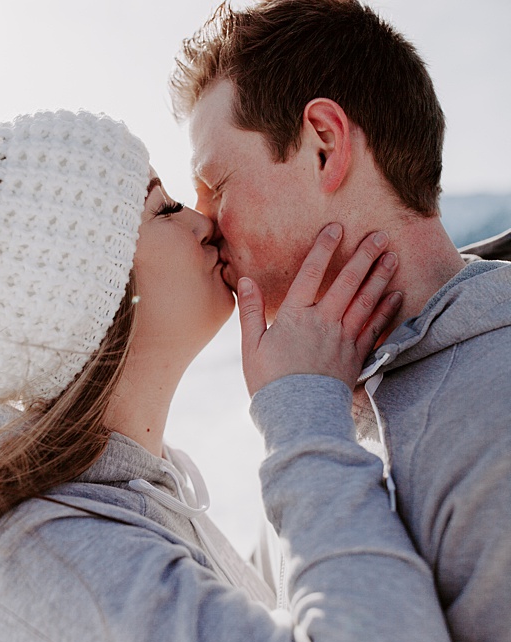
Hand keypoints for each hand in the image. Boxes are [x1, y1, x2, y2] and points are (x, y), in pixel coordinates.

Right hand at [236, 223, 404, 395]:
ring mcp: (344, 337)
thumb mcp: (250, 345)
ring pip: (367, 300)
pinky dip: (388, 309)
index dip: (323, 249)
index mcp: (295, 316)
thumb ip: (250, 311)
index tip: (336, 228)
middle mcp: (324, 321)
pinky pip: (376, 327)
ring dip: (381, 276)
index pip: (311, 274)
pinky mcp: (357, 354)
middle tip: (380, 235)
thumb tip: (244, 280)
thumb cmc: (269, 380)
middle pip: (348, 282)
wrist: (297, 413)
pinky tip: (396, 294)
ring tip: (392, 256)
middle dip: (364, 256)